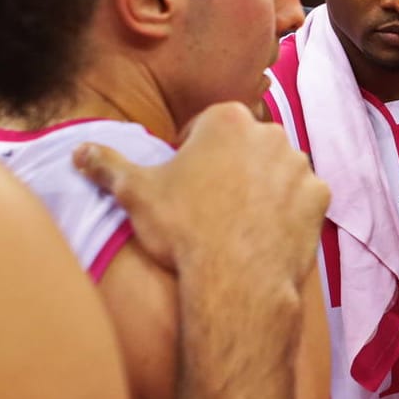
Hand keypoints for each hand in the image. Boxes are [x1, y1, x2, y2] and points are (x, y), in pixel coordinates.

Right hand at [75, 102, 328, 284]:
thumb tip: (78, 151)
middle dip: (229, 167)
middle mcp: (270, 132)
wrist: (235, 279)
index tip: (184, 183)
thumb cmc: (184, 229)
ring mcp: (299, 164)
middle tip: (209, 204)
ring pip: (275, 169)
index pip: (204, 128)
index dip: (190, 155)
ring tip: (237, 221)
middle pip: (244, 145)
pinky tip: (265, 232)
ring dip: (261, 187)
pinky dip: (289, 211)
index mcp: (226, 120)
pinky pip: (302, 198)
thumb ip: (107, 165)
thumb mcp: (134, 193)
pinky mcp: (320, 197)